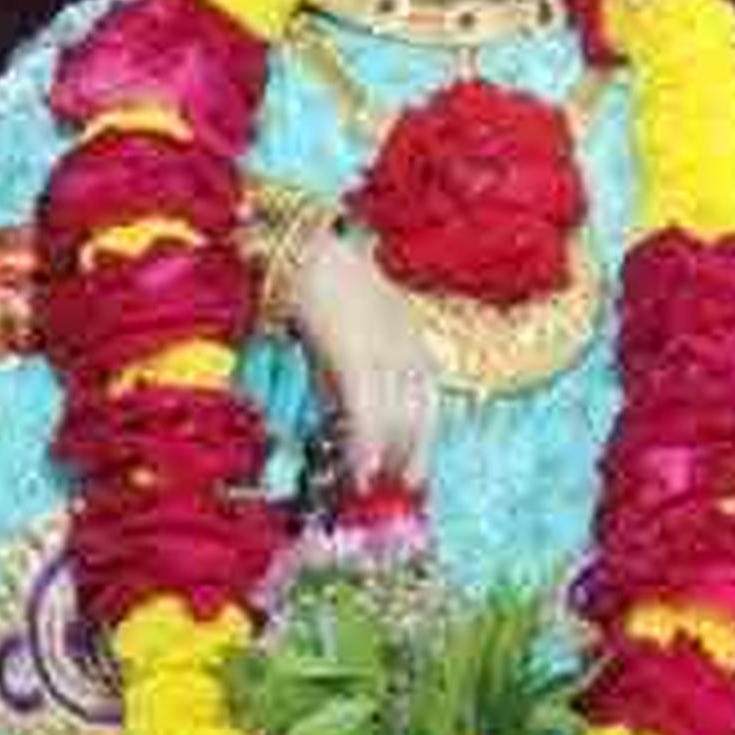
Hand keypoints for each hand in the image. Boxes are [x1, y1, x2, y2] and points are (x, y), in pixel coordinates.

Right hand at [282, 224, 438, 493]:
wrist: (304, 248)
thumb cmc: (321, 282)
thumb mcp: (349, 324)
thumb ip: (349, 366)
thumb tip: (341, 413)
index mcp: (410, 335)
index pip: (429, 397)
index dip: (424, 437)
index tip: (417, 469)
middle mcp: (406, 346)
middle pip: (419, 412)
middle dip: (411, 453)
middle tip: (399, 485)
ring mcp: (384, 352)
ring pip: (395, 417)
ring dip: (387, 458)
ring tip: (374, 485)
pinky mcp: (355, 356)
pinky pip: (366, 412)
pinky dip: (366, 446)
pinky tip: (362, 471)